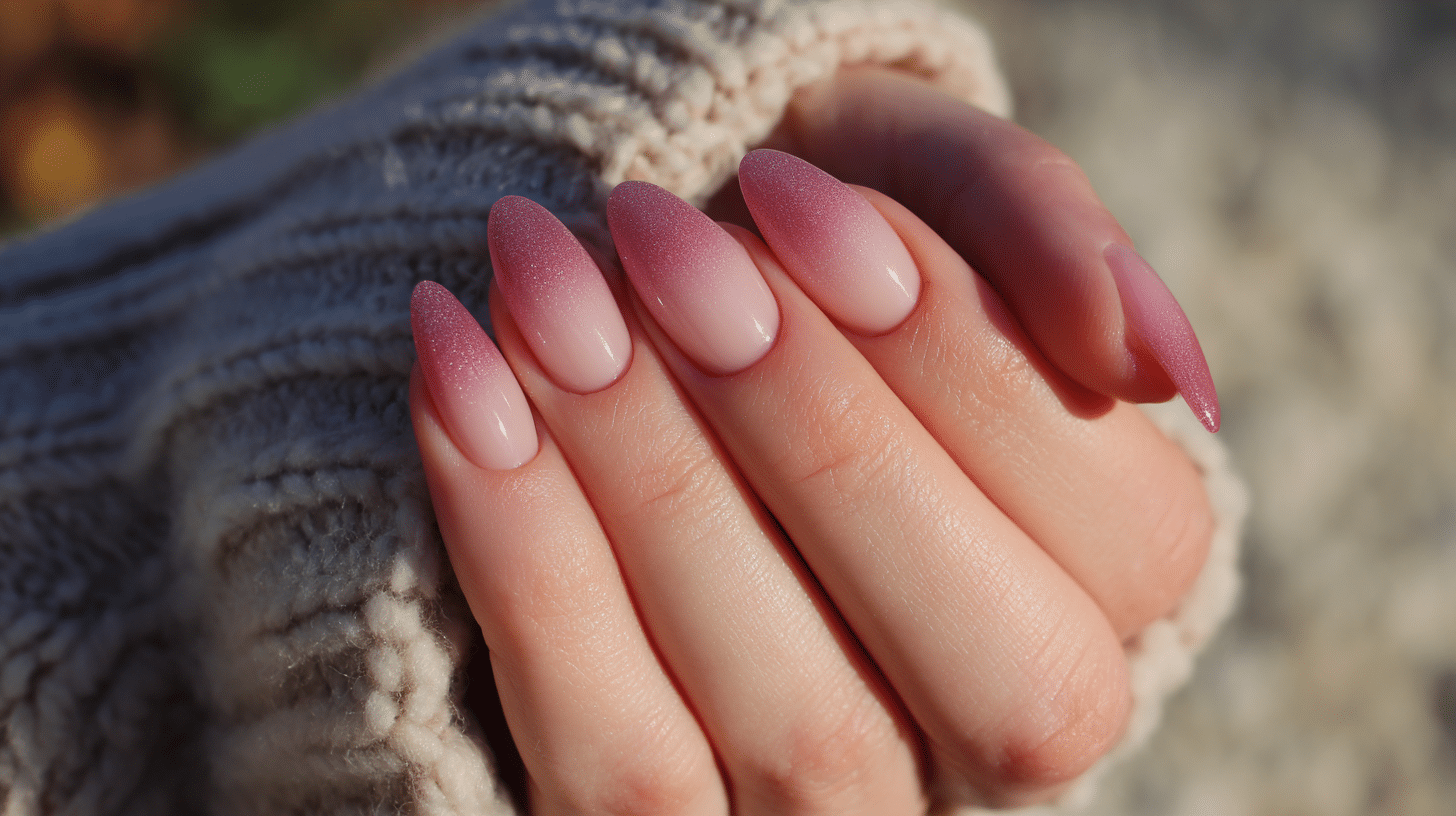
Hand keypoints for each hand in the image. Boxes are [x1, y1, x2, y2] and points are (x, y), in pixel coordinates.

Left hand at [409, 74, 1215, 814]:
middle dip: (818, 433)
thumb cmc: (798, 251)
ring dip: (659, 486)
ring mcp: (848, 810)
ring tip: (544, 294)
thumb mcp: (912, 182)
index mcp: (1113, 590)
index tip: (791, 198)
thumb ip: (1038, 227)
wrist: (639, 327)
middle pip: (995, 666)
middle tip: (661, 241)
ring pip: (803, 727)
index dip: (960, 360)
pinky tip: (463, 383)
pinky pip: (619, 760)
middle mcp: (1008, 736)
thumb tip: (1149, 358)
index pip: (1124, 532)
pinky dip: (530, 557)